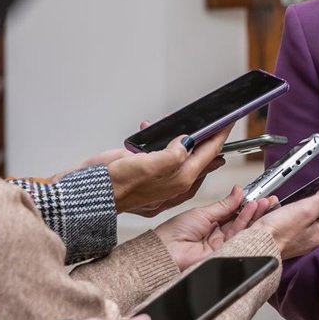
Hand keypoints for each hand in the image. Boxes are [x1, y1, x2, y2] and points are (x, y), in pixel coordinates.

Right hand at [108, 122, 230, 215]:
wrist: (91, 195)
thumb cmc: (115, 184)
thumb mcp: (148, 164)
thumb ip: (173, 154)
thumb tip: (187, 143)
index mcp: (179, 180)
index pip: (208, 155)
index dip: (219, 137)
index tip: (228, 124)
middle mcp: (173, 183)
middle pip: (200, 160)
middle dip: (206, 143)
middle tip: (216, 130)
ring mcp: (161, 182)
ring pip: (181, 159)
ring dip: (181, 142)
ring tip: (182, 128)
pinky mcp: (147, 178)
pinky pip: (161, 159)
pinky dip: (160, 145)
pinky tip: (151, 135)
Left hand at [153, 186, 269, 269]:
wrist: (166, 251)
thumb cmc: (174, 233)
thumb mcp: (202, 212)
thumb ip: (224, 205)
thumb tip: (238, 193)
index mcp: (210, 224)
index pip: (232, 214)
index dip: (244, 205)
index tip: (254, 196)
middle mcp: (218, 236)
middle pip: (240, 222)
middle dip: (253, 210)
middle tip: (264, 199)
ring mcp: (222, 245)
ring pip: (242, 229)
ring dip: (252, 215)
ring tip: (261, 202)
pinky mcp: (225, 253)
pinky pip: (239, 238)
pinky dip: (246, 224)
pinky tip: (252, 211)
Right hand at [254, 180, 318, 259]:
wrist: (253, 247)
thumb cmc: (276, 233)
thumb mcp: (304, 211)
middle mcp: (313, 235)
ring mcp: (300, 235)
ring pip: (314, 213)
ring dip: (317, 200)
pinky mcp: (288, 233)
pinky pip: (298, 216)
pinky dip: (298, 206)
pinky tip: (294, 202)